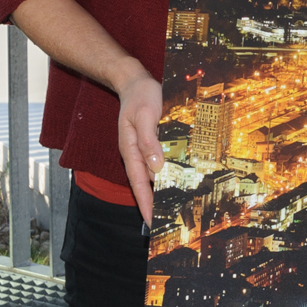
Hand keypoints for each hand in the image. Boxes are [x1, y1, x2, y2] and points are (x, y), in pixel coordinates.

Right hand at [112, 62, 164, 225]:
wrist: (134, 81)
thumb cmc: (140, 96)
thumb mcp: (144, 115)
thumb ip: (148, 140)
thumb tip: (155, 166)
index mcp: (130, 150)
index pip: (139, 183)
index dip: (145, 203)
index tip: (151, 222)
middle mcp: (136, 153)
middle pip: (145, 185)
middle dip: (152, 205)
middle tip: (165, 225)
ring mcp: (143, 149)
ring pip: (153, 176)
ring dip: (160, 192)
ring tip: (172, 210)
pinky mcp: (151, 142)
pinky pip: (159, 163)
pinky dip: (165, 176)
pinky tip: (176, 182)